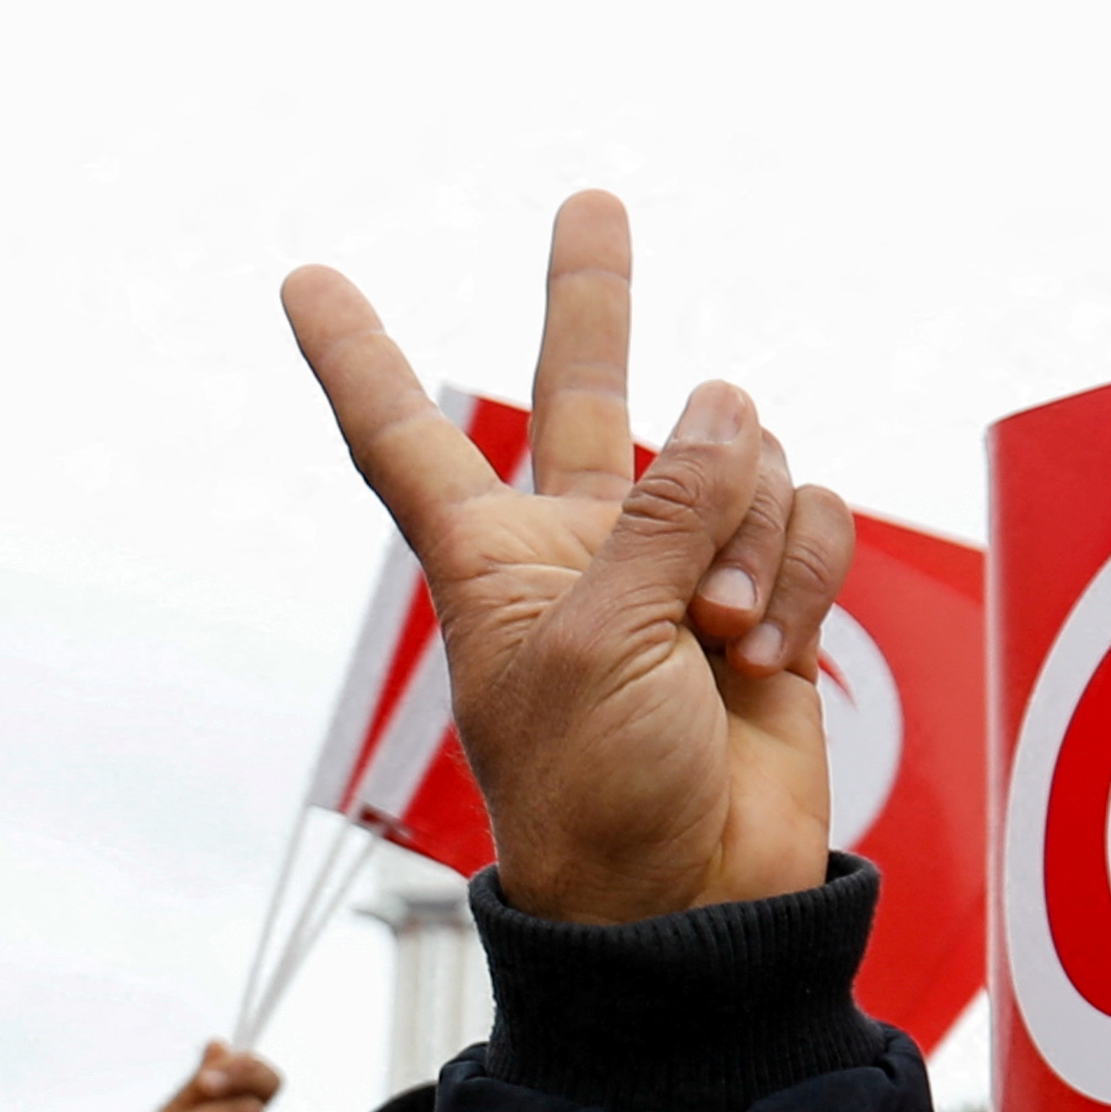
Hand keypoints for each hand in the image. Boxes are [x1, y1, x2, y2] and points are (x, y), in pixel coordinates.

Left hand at [284, 193, 854, 926]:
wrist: (691, 908)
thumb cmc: (600, 796)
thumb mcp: (597, 641)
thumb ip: (664, 511)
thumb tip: (729, 404)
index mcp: (490, 557)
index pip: (404, 436)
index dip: (355, 356)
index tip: (304, 279)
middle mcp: (582, 546)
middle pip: (584, 391)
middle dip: (592, 298)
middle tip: (591, 202)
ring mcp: (678, 568)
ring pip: (739, 460)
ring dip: (747, 535)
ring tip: (720, 636)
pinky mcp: (766, 598)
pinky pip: (806, 517)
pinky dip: (802, 572)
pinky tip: (770, 651)